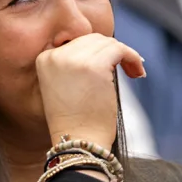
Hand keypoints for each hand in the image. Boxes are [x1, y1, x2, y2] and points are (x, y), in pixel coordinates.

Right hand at [35, 33, 145, 147]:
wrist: (79, 142)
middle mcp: (56, 55)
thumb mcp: (66, 86)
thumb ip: (76, 63)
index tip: (110, 66)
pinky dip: (132, 58)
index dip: (96, 53)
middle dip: (112, 52)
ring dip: (125, 55)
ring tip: (134, 73)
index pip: (76, 42)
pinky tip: (137, 73)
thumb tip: (105, 46)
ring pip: (107, 42)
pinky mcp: (94, 66)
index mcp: (45, 59)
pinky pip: (119, 49)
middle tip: (127, 71)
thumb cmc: (76, 121)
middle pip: (92, 39)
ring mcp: (74, 59)